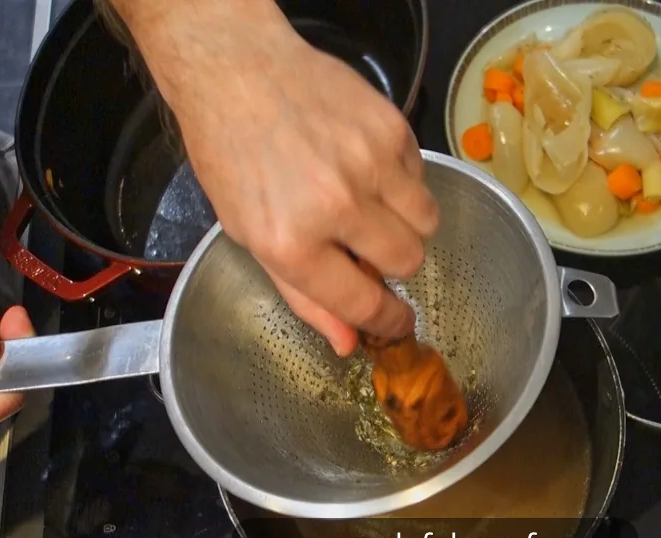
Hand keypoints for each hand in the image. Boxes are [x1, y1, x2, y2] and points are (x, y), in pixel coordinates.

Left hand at [111, 0, 439, 356]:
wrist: (238, 72)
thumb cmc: (233, 155)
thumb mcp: (250, 236)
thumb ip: (304, 296)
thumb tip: (349, 343)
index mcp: (292, 243)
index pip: (363, 303)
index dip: (388, 321)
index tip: (399, 323)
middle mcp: (337, 205)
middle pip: (407, 262)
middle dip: (392, 264)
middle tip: (367, 243)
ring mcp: (370, 163)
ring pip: (427, 222)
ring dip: (405, 223)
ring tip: (372, 202)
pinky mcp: (392, 128)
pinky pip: (422, 176)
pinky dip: (402, 180)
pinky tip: (366, 164)